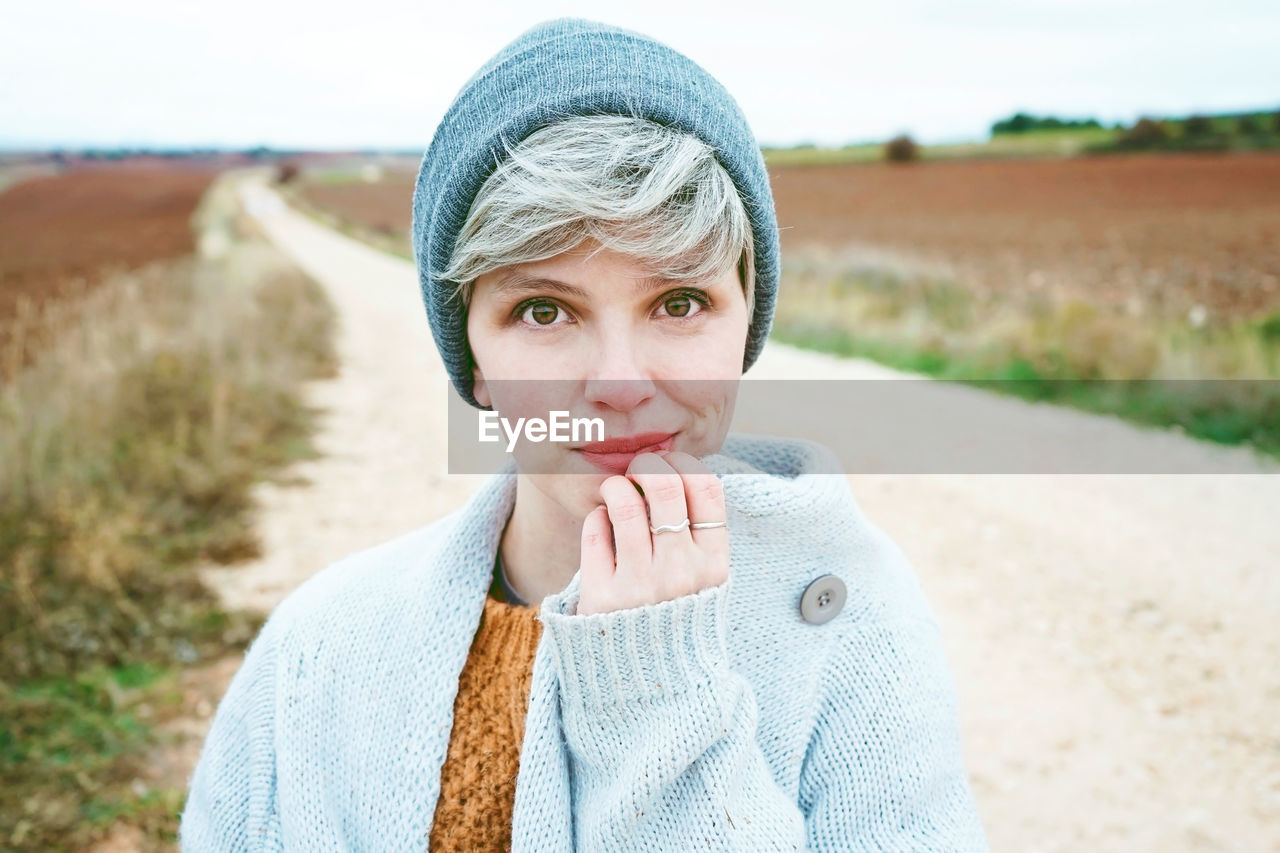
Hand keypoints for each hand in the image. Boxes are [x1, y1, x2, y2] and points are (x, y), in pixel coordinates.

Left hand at [575, 450, 728, 616]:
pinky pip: (594, 530)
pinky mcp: (602, 595)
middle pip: (666, 486)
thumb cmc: (677, 616)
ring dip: (616, 486)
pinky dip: (596, 517)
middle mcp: (681, 573)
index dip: (684, 463)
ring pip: (624, 503)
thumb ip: (698, 534)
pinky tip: (601, 525)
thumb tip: (675, 471)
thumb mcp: (705, 581)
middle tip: (637, 469)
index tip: (669, 462)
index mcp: (714, 565)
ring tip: (614, 491)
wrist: (650, 681)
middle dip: (647, 464)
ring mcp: (640, 585)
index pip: (707, 489)